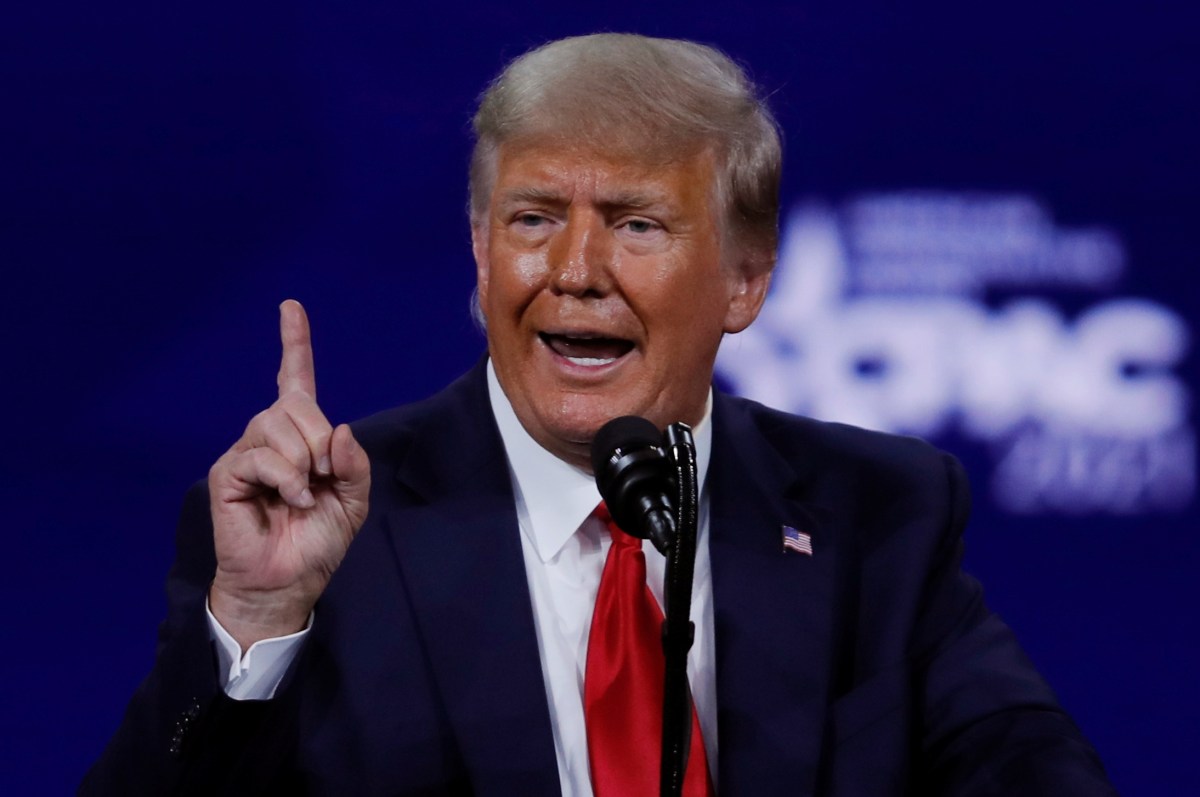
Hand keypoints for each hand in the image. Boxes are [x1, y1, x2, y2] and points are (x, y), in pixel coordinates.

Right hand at [208, 300, 370, 649]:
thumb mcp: (352, 501)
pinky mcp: (229, 473)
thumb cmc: (317, 541)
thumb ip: (354, 465)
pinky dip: (285, 478)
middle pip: (297, 405)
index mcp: (302, 437)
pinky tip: (290, 501)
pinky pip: (260, 456)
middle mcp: (271, 436)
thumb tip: (341, 432)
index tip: (290, 307)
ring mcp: (247, 452)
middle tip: (324, 477)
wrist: (288, 580)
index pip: (295, 380)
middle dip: (320, 440)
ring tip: (303, 496)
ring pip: (278, 426)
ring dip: (303, 463)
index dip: (295, 343)